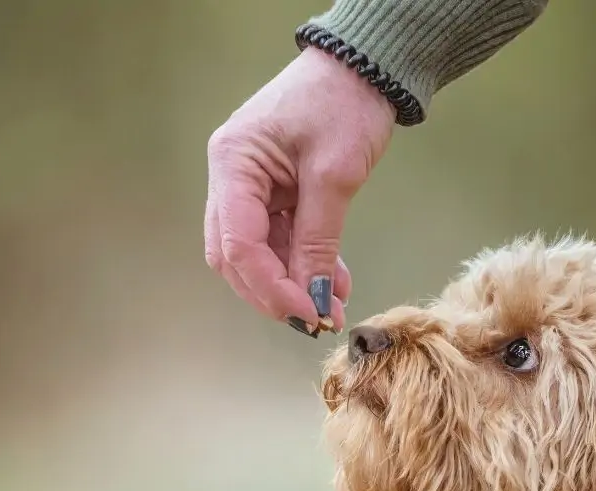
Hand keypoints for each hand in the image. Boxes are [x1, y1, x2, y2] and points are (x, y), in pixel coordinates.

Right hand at [205, 47, 394, 330]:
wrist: (364, 67)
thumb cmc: (346, 104)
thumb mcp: (335, 175)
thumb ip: (318, 241)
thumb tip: (314, 299)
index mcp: (233, 164)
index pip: (238, 244)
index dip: (270, 287)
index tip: (309, 313)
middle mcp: (230, 177)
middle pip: (236, 256)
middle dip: (275, 293)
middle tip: (316, 318)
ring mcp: (249, 186)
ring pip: (258, 254)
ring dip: (294, 284)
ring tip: (334, 305)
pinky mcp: (272, 193)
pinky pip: (281, 240)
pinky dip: (304, 263)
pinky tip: (335, 283)